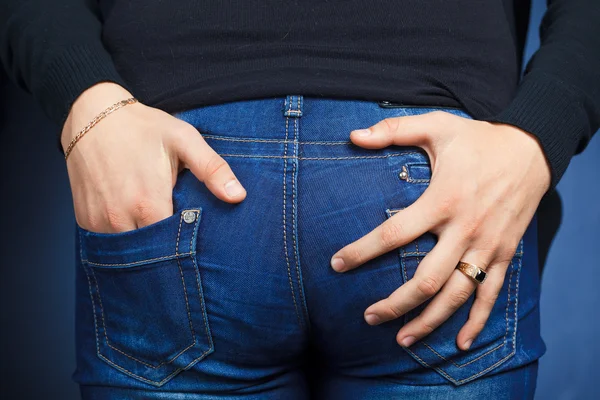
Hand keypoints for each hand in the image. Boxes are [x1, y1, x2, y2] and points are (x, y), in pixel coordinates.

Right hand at [62, 82, 245, 233]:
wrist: (93, 116)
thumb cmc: (144, 128)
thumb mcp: (184, 140)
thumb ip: (212, 170)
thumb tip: (238, 196)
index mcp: (149, 204)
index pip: (173, 247)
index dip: (187, 246)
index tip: (198, 238)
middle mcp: (120, 218)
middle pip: (150, 253)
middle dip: (166, 250)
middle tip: (180, 237)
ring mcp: (98, 221)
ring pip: (127, 251)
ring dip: (144, 246)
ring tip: (158, 228)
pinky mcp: (84, 219)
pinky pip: (107, 241)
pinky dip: (123, 236)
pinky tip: (136, 222)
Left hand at [329, 111, 550, 349]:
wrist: (533, 148)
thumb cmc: (478, 138)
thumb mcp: (436, 125)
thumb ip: (393, 130)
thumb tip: (352, 135)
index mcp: (442, 200)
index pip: (394, 233)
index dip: (362, 251)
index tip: (337, 264)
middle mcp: (464, 229)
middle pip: (425, 279)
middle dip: (394, 304)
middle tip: (368, 317)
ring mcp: (487, 245)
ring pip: (456, 295)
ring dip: (428, 321)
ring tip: (401, 339)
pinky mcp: (505, 253)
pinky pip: (491, 294)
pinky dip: (477, 322)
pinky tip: (459, 342)